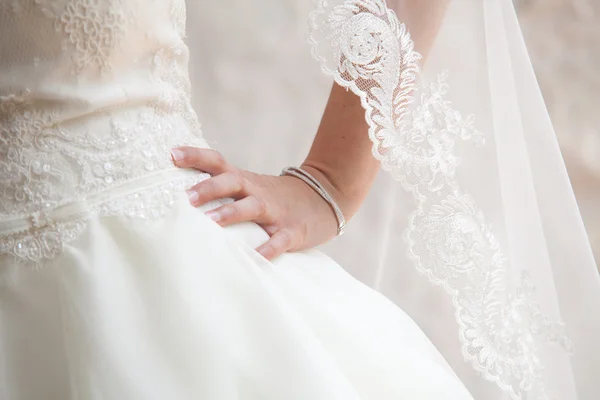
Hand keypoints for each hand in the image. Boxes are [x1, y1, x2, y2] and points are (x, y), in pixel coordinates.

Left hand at [171, 147, 339, 259]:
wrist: (324, 199)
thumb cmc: (276, 197)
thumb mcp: (251, 186)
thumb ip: (223, 188)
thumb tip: (180, 195)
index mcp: (245, 180)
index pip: (217, 162)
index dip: (195, 156)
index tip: (171, 154)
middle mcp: (258, 192)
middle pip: (232, 182)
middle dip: (209, 187)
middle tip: (185, 197)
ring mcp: (276, 211)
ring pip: (252, 208)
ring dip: (230, 213)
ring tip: (209, 222)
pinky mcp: (293, 231)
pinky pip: (279, 240)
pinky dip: (268, 248)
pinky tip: (255, 258)